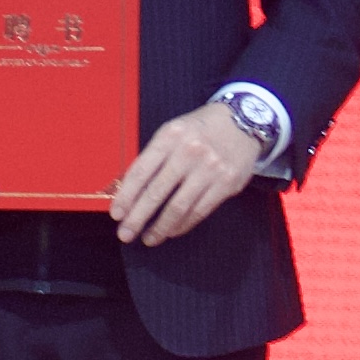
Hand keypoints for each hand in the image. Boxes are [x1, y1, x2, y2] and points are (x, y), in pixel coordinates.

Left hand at [113, 99, 267, 246]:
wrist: (242, 121)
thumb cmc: (201, 129)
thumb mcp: (173, 132)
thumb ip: (153, 158)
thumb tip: (129, 190)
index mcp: (170, 136)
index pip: (141, 172)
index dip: (125, 196)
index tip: (116, 214)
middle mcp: (189, 151)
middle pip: (156, 193)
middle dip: (137, 218)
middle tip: (126, 234)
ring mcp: (210, 168)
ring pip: (178, 207)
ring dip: (160, 228)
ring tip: (149, 238)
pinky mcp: (226, 183)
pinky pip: (199, 211)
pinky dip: (182, 225)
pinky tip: (172, 230)